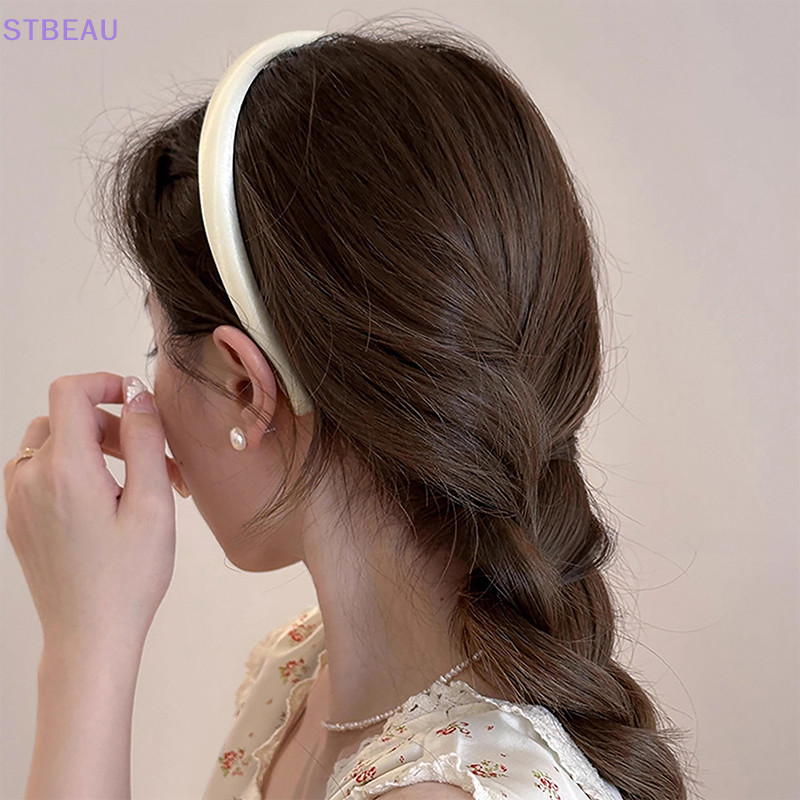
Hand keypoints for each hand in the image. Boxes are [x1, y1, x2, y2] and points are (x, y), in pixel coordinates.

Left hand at [4, 372, 177, 653]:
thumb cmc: (129, 578)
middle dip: (111, 425)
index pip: (70, 392)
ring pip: (50, 442)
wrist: (90, 637)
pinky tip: (103, 500)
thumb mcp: (153, 503)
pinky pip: (39, 471)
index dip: (104, 383)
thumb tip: (136, 394)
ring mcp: (17, 500)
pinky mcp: (18, 519)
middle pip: (65, 417)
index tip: (136, 401)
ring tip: (131, 480)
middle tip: (153, 459)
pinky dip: (72, 468)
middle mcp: (30, 479)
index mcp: (65, 470)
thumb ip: (145, 440)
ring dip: (90, 445)